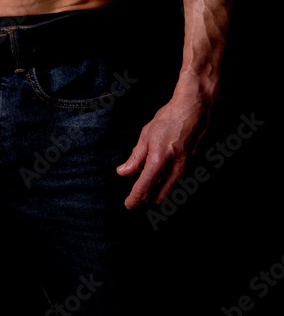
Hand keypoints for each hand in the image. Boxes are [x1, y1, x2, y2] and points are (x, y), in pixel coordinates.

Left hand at [116, 90, 211, 208]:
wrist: (193, 110)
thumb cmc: (169, 119)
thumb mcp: (146, 135)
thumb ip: (135, 157)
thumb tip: (123, 172)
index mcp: (159, 159)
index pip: (144, 186)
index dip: (135, 198)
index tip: (129, 205)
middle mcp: (173, 167)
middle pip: (157, 194)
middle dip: (145, 200)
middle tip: (134, 202)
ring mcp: (183, 167)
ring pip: (167, 189)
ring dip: (155, 194)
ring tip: (144, 195)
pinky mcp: (189, 165)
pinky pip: (174, 180)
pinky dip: (164, 184)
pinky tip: (157, 182)